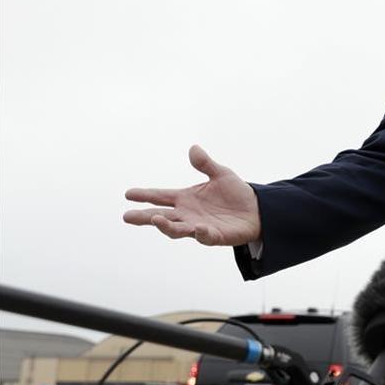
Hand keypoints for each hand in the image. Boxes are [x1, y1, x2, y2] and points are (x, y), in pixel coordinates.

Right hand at [124, 145, 260, 245]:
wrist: (257, 210)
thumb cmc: (236, 194)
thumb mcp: (221, 174)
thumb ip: (206, 164)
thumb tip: (193, 148)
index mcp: (185, 198)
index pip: (160, 196)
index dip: (144, 195)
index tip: (128, 193)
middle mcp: (188, 214)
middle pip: (161, 217)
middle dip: (145, 217)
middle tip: (127, 216)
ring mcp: (199, 226)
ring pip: (177, 230)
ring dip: (166, 226)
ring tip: (155, 219)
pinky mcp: (214, 236)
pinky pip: (205, 236)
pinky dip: (200, 233)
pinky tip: (197, 228)